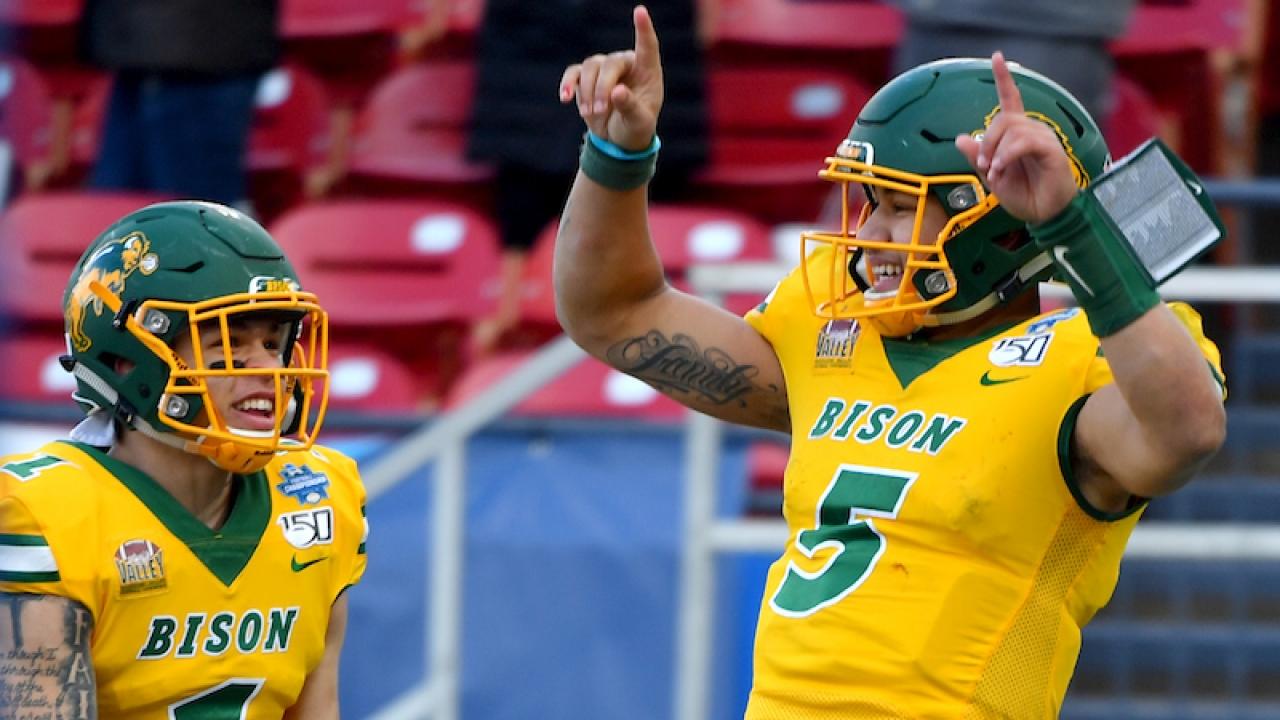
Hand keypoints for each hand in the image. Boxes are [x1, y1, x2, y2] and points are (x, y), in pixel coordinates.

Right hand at [558, 5, 663, 151]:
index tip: (640, 11)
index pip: (647, 46)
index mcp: (647, 71)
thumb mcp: (639, 123)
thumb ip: (630, 107)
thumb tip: (617, 92)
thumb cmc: (635, 127)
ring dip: (588, 92)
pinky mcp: (586, 77)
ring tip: (591, 114)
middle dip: (602, 88)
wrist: (617, 138)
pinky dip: (568, 85)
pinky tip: (565, 98)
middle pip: (610, 63)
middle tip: (600, 112)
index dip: (643, 29)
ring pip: (590, 67)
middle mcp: (626, 63)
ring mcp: (605, 68)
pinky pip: (574, 73)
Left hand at [954, 52, 1078, 223]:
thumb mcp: (992, 176)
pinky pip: (1024, 142)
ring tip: (995, 171)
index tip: (997, 57)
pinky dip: (1007, 155)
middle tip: (984, 165)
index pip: (1010, 100)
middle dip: (987, 140)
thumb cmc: (1024, 194)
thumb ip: (978, 157)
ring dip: (996, 151)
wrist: (1044, 214)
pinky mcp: (1051, 150)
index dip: (1004, 78)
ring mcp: (1043, 139)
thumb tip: (961, 138)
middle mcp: (1032, 130)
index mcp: (1017, 134)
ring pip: (1012, 129)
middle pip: (1004, 118)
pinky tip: (1002, 168)